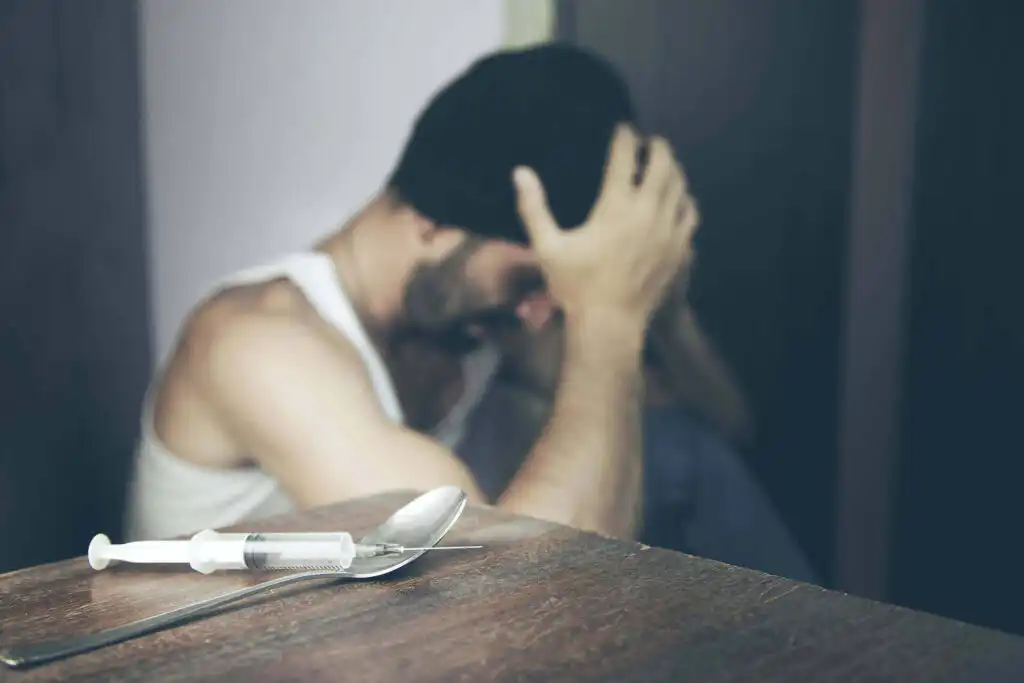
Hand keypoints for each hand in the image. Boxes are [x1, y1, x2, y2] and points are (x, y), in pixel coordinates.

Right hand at [512, 124, 697, 329]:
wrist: (610, 324)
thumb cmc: (575, 286)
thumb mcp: (547, 247)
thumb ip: (534, 208)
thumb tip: (520, 172)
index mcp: (615, 206)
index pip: (626, 155)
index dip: (625, 136)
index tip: (623, 128)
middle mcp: (647, 212)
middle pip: (663, 163)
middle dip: (657, 146)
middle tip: (649, 142)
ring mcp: (668, 230)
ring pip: (680, 185)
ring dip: (673, 169)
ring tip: (663, 165)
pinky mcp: (679, 248)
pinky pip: (690, 213)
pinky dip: (685, 199)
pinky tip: (677, 199)